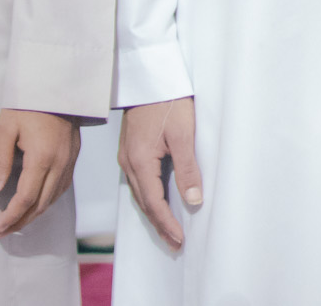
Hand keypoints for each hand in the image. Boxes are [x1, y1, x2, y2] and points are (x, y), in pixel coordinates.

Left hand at [0, 109, 79, 236]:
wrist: (58, 85)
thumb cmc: (28, 104)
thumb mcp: (6, 128)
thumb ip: (0, 160)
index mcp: (42, 158)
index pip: (25, 199)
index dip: (11, 217)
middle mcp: (59, 164)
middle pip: (41, 204)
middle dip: (22, 221)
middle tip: (4, 231)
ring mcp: (69, 161)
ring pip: (54, 198)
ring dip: (36, 213)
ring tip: (18, 221)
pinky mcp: (74, 156)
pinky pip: (62, 186)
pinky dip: (48, 200)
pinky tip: (38, 202)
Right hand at [119, 98, 202, 250]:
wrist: (149, 76)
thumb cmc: (167, 101)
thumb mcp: (183, 134)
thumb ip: (187, 168)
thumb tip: (193, 200)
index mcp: (139, 161)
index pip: (153, 203)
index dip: (166, 223)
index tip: (179, 239)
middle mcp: (128, 162)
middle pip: (144, 203)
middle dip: (159, 224)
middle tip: (175, 243)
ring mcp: (126, 156)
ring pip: (139, 193)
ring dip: (154, 212)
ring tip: (168, 228)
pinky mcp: (130, 149)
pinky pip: (138, 181)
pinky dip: (149, 196)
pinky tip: (158, 201)